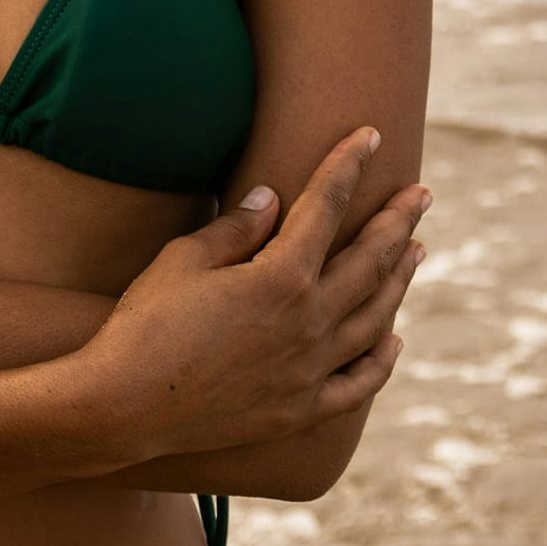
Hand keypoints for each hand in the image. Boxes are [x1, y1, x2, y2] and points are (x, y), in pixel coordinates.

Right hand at [76, 126, 428, 462]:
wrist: (126, 408)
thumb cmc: (145, 324)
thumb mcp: (183, 261)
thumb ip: (236, 229)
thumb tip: (273, 199)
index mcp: (280, 277)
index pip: (326, 205)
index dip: (348, 165)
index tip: (369, 135)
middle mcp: (309, 323)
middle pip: (369, 260)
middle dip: (397, 220)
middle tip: (421, 193)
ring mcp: (310, 371)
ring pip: (375, 317)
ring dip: (399, 279)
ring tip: (416, 250)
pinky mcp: (300, 410)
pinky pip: (359, 383)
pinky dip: (382, 359)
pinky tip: (393, 339)